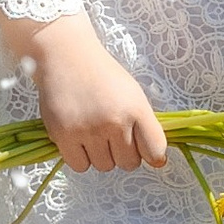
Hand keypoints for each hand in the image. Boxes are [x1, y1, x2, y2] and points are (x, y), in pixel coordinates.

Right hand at [12, 16, 169, 172]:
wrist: (67, 56)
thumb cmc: (103, 76)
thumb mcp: (133, 94)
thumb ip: (147, 126)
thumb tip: (159, 163)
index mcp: (137, 109)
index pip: (155, 150)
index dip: (152, 155)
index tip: (144, 149)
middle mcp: (115, 121)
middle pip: (129, 163)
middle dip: (123, 153)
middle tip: (112, 133)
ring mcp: (89, 130)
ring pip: (104, 166)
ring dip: (100, 155)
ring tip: (93, 131)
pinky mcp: (64, 136)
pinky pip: (80, 166)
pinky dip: (80, 157)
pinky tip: (78, 138)